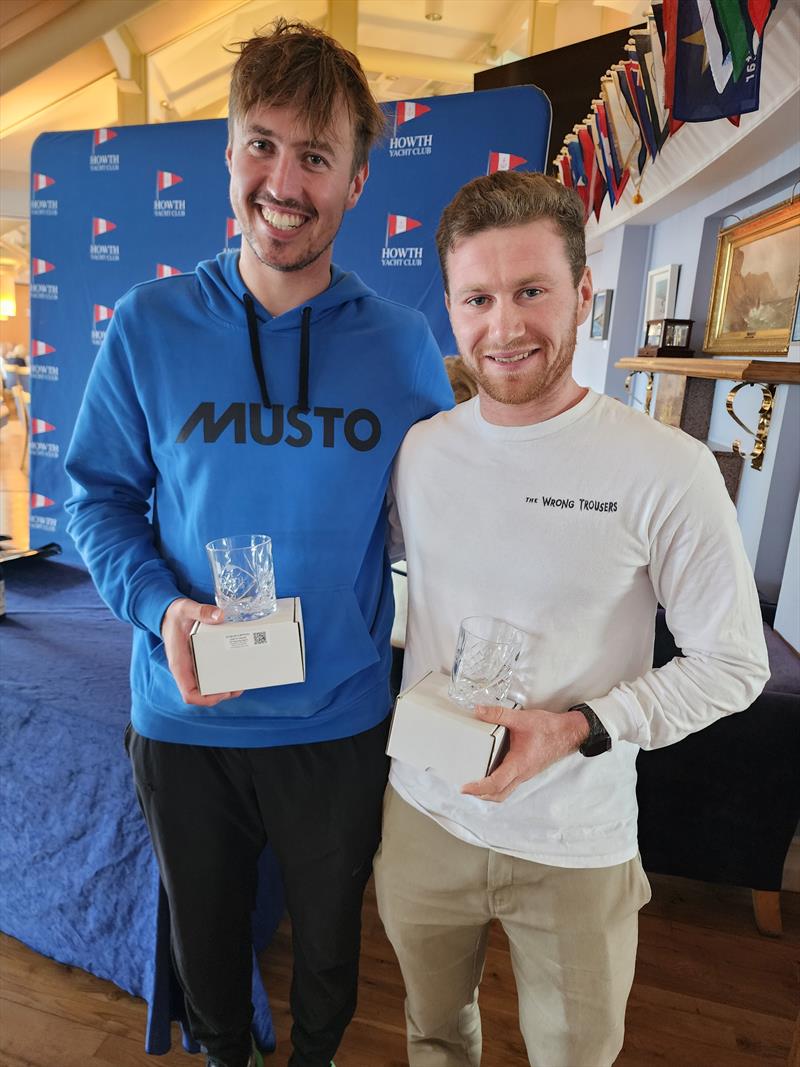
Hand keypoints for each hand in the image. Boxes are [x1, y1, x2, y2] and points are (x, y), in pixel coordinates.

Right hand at [161, 597, 242, 706]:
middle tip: (239, 686)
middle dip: (221, 694)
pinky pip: (210, 675)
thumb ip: (201, 611)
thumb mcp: (186, 608)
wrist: (169, 613)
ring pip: (208, 687)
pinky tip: (235, 670)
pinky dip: (222, 676)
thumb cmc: (175, 614)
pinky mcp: (199, 661)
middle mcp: (186, 670)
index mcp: (180, 664)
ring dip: (224, 688)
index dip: (206, 698)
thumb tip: (219, 616)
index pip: (189, 694)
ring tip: (241, 681)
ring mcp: (193, 667)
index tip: (223, 692)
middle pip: (202, 694)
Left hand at [461, 705, 589, 801]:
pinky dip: (497, 783)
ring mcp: (524, 773)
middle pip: (499, 794)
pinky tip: (489, 771)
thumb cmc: (549, 729)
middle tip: (465, 788)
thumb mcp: (522, 719)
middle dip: (480, 795)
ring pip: (505, 791)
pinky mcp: (526, 769)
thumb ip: (499, 714)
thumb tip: (478, 711)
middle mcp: (522, 773)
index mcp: (519, 764)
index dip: (479, 788)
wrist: (569, 733)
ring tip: (474, 782)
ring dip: (488, 791)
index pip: (496, 784)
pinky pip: (510, 783)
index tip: (465, 788)